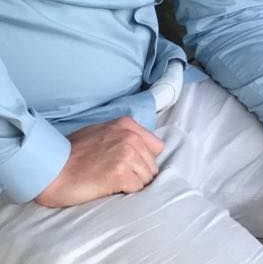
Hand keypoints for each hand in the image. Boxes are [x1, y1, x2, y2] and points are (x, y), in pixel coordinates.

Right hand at [35, 117, 163, 207]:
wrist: (51, 170)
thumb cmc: (70, 154)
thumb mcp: (100, 132)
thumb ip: (122, 136)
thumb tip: (139, 149)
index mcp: (127, 125)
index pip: (156, 147)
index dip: (144, 160)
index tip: (130, 166)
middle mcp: (130, 137)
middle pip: (152, 164)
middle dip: (139, 174)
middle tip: (117, 178)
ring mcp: (127, 154)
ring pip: (147, 178)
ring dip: (133, 184)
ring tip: (112, 183)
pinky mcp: (122, 173)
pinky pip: (137, 188)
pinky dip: (126, 192)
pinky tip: (110, 188)